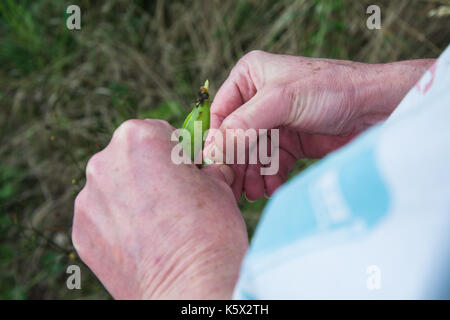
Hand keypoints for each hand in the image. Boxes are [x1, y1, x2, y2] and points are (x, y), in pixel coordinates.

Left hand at [72, 119, 247, 298]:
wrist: (191, 287)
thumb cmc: (210, 230)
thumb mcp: (219, 184)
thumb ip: (204, 168)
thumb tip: (206, 170)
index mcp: (138, 137)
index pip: (157, 132)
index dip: (175, 151)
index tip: (185, 170)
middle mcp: (104, 162)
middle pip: (130, 157)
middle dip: (150, 171)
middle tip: (174, 198)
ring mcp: (88, 199)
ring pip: (114, 187)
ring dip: (131, 197)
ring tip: (158, 224)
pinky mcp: (81, 232)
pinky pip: (102, 216)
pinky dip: (118, 224)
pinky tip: (141, 241)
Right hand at [204, 50, 433, 199]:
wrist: (375, 108)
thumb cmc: (331, 89)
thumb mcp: (282, 101)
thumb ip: (243, 124)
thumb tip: (211, 150)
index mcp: (250, 77)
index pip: (220, 113)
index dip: (217, 141)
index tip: (216, 167)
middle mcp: (258, 99)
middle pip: (235, 138)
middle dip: (236, 163)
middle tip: (235, 188)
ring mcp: (274, 122)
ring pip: (252, 154)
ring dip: (252, 174)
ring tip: (255, 192)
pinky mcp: (290, 142)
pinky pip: (271, 164)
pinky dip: (270, 177)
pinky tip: (272, 187)